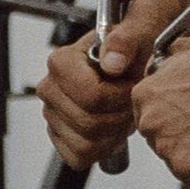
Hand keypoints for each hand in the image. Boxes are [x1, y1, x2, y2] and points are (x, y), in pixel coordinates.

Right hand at [37, 28, 144, 168]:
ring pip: (85, 144)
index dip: (120, 96)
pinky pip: (79, 156)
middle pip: (89, 124)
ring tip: (122, 111)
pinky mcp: (60, 135)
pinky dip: (101, 148)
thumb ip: (126, 40)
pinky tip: (111, 126)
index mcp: (62, 62)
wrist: (131, 58)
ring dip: (113, 133)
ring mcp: (52, 114)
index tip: (131, 84)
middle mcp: (50, 88)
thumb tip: (112, 62)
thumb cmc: (132, 46)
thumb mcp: (138, 32)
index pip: (91, 96)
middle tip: (130, 100)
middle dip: (119, 116)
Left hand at [130, 38, 189, 188]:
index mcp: (145, 95)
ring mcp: (168, 150)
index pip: (146, 113)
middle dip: (177, 135)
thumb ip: (165, 58)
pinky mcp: (188, 172)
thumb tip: (159, 66)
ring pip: (173, 160)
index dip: (168, 114)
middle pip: (157, 138)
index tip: (183, 115)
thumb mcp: (189, 48)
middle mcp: (151, 123)